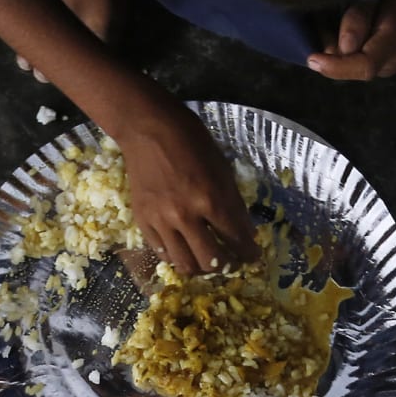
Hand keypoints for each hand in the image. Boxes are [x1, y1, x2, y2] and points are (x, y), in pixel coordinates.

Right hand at [116, 100, 255, 278]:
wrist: (147, 129)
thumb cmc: (191, 141)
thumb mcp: (221, 168)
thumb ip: (232, 202)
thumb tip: (243, 232)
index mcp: (211, 199)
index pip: (236, 239)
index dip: (248, 253)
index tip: (252, 257)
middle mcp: (185, 215)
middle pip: (211, 261)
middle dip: (227, 265)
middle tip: (231, 261)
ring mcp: (161, 220)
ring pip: (184, 264)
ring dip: (200, 267)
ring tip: (206, 260)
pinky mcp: (143, 221)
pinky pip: (161, 252)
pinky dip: (176, 256)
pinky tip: (183, 249)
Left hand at [307, 0, 395, 80]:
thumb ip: (360, 18)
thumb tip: (345, 49)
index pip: (366, 66)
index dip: (337, 68)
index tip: (312, 58)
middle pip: (359, 67)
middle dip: (336, 53)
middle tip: (323, 24)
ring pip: (362, 64)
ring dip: (343, 49)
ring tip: (335, 20)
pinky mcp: (394, 57)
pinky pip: (367, 60)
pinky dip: (352, 49)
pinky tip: (347, 30)